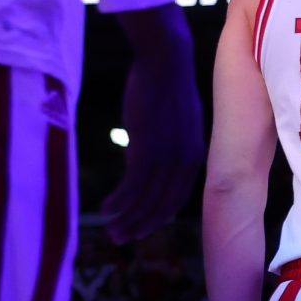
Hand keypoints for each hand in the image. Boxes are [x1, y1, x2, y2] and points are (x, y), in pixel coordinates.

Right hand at [99, 8, 202, 244]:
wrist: (165, 61)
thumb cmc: (165, 86)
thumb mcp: (172, 122)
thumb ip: (166, 146)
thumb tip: (144, 158)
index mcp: (195, 156)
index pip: (177, 198)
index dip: (157, 216)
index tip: (141, 227)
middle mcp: (185, 162)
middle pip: (162, 206)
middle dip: (141, 226)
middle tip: (120, 239)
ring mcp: (168, 157)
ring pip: (147, 200)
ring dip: (126, 219)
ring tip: (110, 230)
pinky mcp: (149, 149)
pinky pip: (133, 186)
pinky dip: (119, 202)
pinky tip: (105, 209)